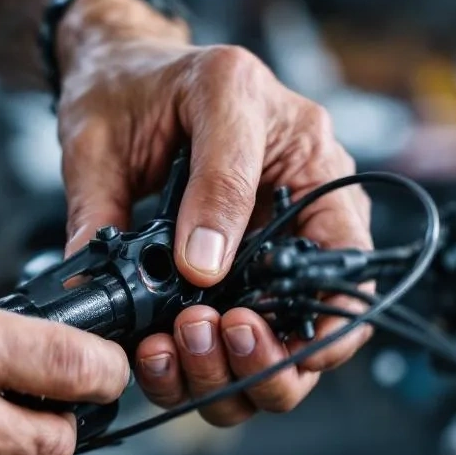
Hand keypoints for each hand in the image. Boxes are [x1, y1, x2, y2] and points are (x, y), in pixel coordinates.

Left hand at [55, 0, 372, 427]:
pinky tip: (156, 354)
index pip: (347, 265)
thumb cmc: (142, 81)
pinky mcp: (218, 288)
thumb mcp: (175, 105)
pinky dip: (192, 373)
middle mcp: (298, 216)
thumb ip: (186, 188)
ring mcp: (260, 259)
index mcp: (308, 159)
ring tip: (170, 346)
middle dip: (260, 358)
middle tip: (199, 333)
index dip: (311, 321)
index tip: (242, 325)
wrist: (108, 79)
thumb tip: (189, 269)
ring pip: (271, 359)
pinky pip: (223, 352)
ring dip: (223, 375)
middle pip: (316, 332)